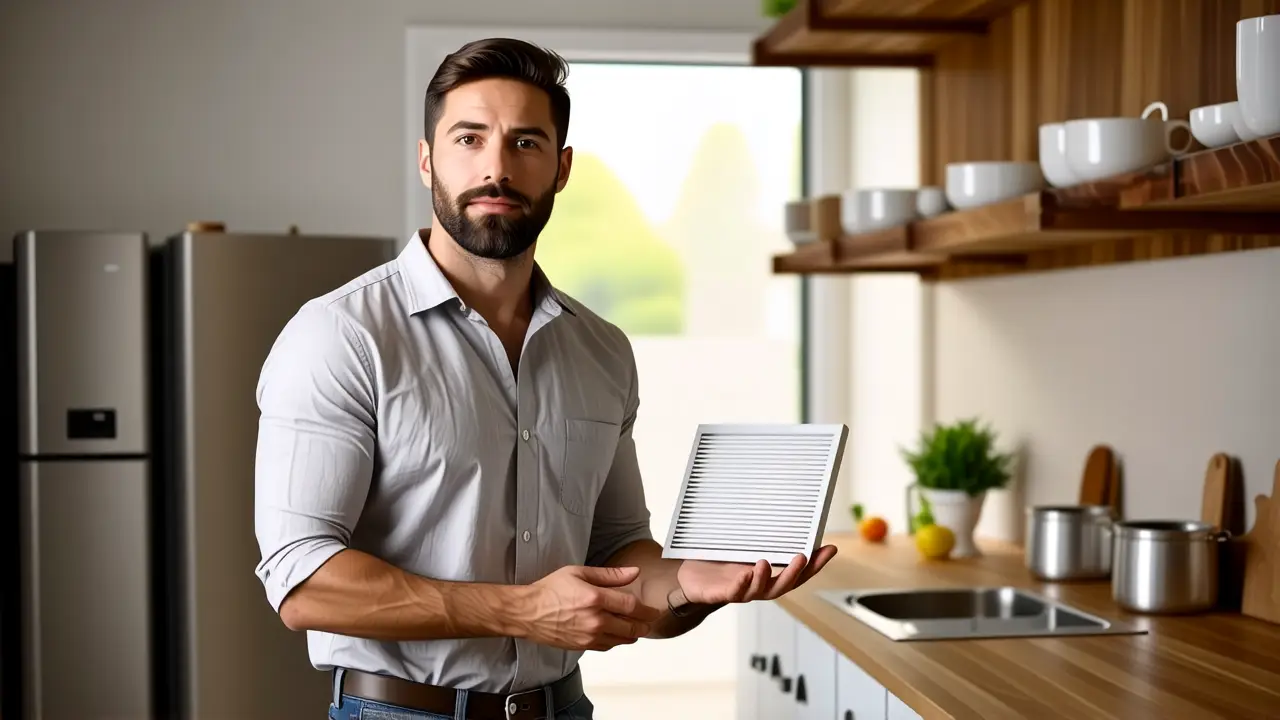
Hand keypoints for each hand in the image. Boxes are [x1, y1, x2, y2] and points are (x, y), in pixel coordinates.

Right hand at [521, 565, 663, 651]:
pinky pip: (608, 646)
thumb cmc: (549, 591)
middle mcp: (595, 620)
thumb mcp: (579, 573)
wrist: (528, 612)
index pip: (632, 607)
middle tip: (650, 620)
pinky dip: (617, 640)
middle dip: (645, 624)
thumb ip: (610, 575)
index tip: (654, 610)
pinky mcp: (584, 646)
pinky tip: (617, 633)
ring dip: (633, 634)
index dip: (647, 610)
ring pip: (622, 640)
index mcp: (596, 599)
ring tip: (636, 627)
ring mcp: (589, 636)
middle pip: (632, 627)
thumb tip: (633, 572)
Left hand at [675, 545, 837, 605]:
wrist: (690, 579)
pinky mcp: (721, 593)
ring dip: (766, 578)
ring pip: (760, 590)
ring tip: (766, 562)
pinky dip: (741, 584)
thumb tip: (779, 509)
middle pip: (783, 585)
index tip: (829, 549)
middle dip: (794, 572)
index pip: (797, 573)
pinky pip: (733, 592)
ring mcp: (741, 591)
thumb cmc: (719, 561)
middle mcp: (759, 585)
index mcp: (768, 574)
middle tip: (803, 557)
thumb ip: (760, 535)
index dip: (815, 564)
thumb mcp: (742, 545)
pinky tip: (745, 574)